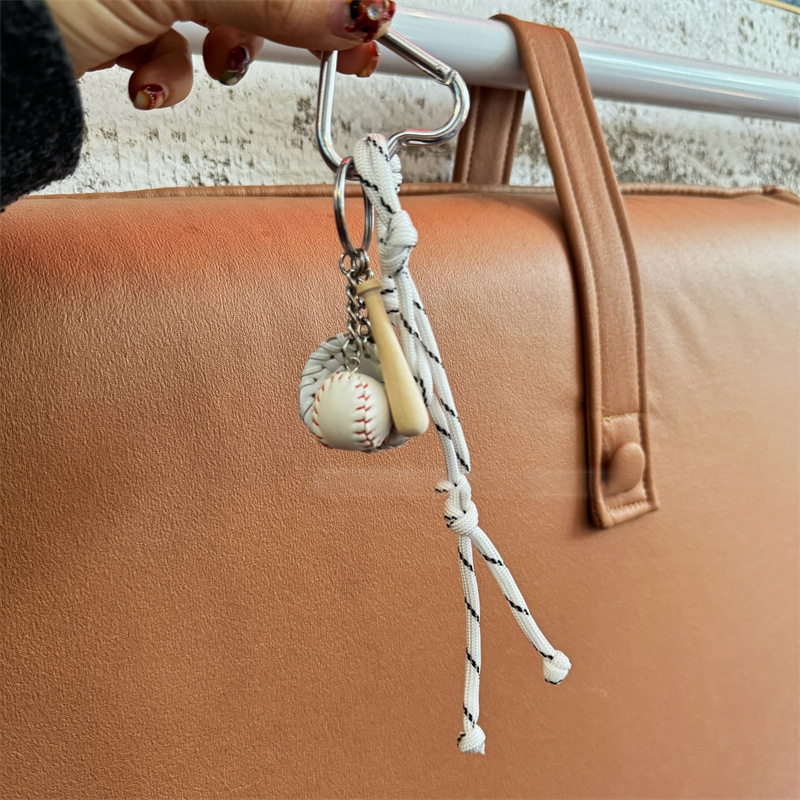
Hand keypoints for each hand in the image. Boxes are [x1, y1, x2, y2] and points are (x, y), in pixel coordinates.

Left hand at [46, 0, 394, 108]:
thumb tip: (352, 11)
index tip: (369, 12)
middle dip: (296, 16)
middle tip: (340, 49)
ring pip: (226, 14)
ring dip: (228, 52)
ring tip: (215, 61)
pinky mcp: (124, 18)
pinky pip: (174, 50)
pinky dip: (170, 76)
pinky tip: (148, 79)